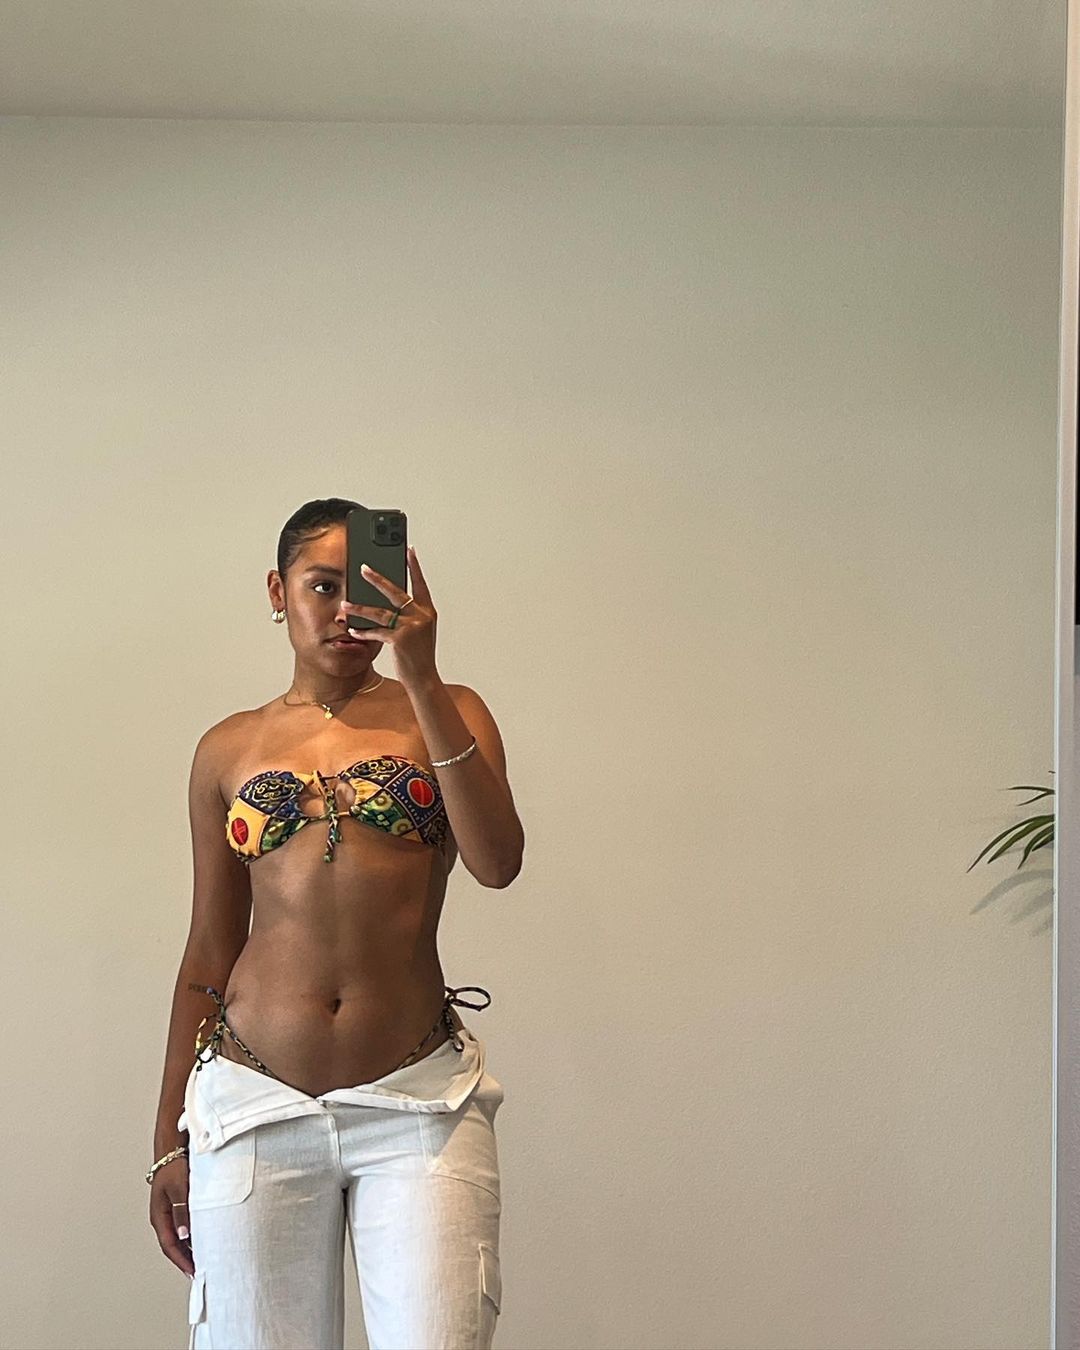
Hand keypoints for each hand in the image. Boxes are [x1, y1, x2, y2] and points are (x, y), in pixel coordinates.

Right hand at [149, 1159, 194, 1278]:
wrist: (173, 1150)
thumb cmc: (174, 1166)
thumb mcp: (179, 1188)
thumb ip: (182, 1211)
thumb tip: (183, 1234)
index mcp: (159, 1216)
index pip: (169, 1245)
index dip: (181, 1260)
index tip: (192, 1272)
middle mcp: (163, 1217)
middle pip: (174, 1245)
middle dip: (186, 1259)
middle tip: (201, 1271)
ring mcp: (170, 1212)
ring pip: (179, 1236)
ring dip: (189, 1248)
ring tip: (204, 1259)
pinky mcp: (178, 1206)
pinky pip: (184, 1226)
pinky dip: (192, 1235)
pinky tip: (203, 1239)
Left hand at [335, 545, 438, 690]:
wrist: (424, 678)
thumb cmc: (419, 655)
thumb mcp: (420, 631)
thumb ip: (408, 614)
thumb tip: (388, 601)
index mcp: (428, 611)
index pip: (420, 584)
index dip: (414, 566)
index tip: (409, 549)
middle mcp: (421, 616)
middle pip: (395, 592)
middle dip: (377, 579)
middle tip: (363, 568)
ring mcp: (411, 627)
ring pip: (380, 612)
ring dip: (359, 609)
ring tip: (345, 605)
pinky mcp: (399, 640)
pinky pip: (376, 632)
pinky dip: (363, 632)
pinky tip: (353, 631)